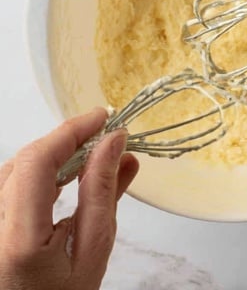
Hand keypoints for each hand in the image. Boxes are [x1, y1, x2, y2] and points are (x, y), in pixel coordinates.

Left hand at [0, 109, 138, 289]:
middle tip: (104, 137)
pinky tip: (63, 176)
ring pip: (13, 171)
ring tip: (89, 157)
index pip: (37, 162)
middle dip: (66, 141)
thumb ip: (102, 192)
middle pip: (24, 162)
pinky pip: (8, 187)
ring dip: (51, 156)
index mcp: (18, 240)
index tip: (104, 117)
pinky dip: (36, 174)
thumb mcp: (94, 252)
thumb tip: (114, 141)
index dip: (71, 131)